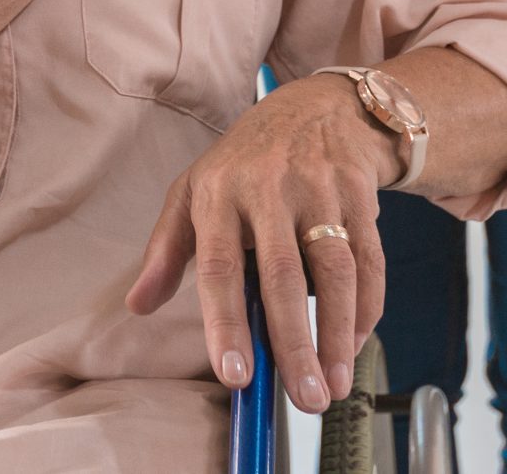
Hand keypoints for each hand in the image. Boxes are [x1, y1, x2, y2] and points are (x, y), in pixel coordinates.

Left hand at [125, 75, 396, 411]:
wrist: (316, 108)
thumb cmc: (246, 162)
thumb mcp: (194, 190)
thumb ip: (166, 250)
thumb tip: (137, 305)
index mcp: (218, 192)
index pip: (218, 266)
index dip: (226, 323)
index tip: (237, 375)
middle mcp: (268, 188)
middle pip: (283, 276)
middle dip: (295, 343)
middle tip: (304, 399)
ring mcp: (318, 188)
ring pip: (335, 270)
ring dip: (338, 334)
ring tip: (334, 384)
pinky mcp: (359, 192)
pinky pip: (369, 259)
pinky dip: (366, 307)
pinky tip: (356, 343)